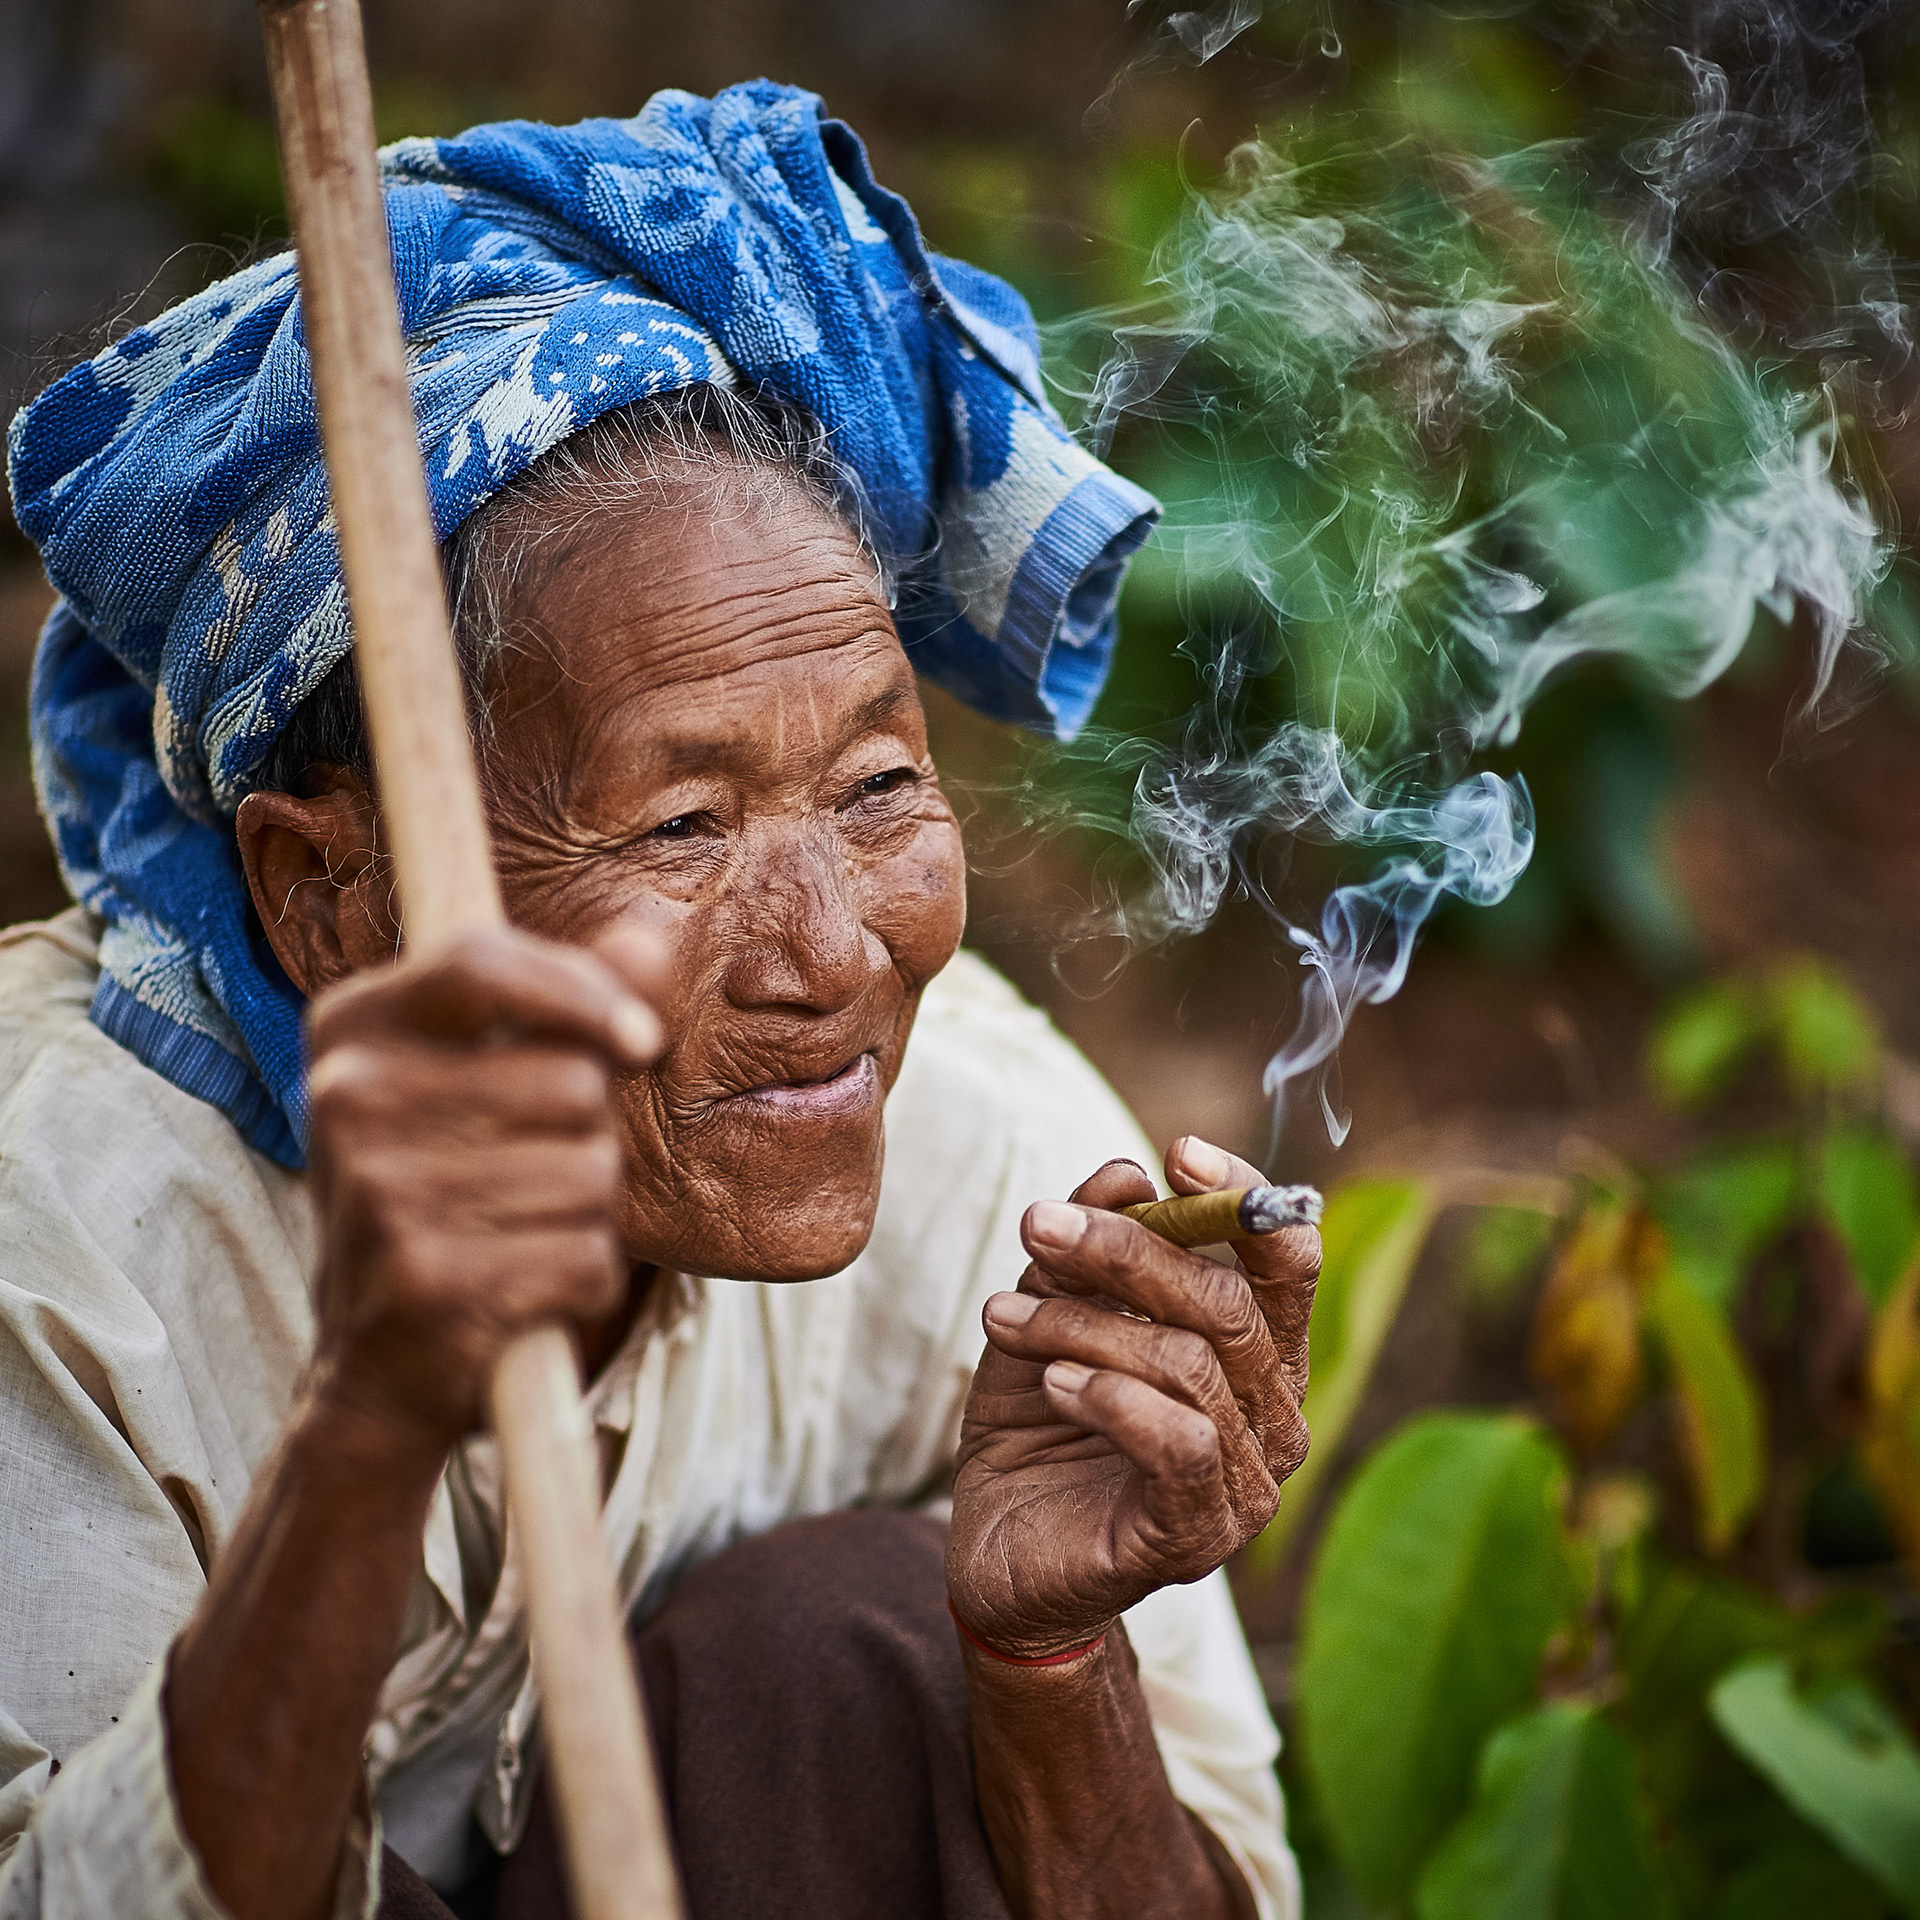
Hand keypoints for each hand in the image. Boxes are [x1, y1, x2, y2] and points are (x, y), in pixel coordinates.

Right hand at [303, 923, 663, 1456]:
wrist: (380, 1362)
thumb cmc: (454, 1192)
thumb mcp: (491, 1081)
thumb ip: (571, 1005)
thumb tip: (648, 940)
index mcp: (353, 1028)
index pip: (481, 962)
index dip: (584, 993)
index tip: (643, 1042)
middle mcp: (346, 1099)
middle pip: (569, 1080)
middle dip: (590, 1133)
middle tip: (530, 1174)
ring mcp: (376, 1192)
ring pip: (590, 1173)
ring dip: (590, 1214)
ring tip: (521, 1235)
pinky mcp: (422, 1282)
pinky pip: (585, 1257)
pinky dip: (584, 1283)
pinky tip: (524, 1295)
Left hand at [947, 1139, 1318, 1658]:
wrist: (1000, 1559)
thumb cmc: (1039, 1429)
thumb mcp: (1051, 1318)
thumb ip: (1090, 1252)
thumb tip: (1128, 1171)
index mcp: (1256, 1356)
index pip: (1286, 1261)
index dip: (1244, 1198)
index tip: (1178, 1151)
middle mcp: (1273, 1417)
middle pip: (1228, 1302)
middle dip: (1126, 1250)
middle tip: (1038, 1224)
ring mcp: (1246, 1483)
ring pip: (1188, 1365)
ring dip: (1082, 1325)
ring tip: (1001, 1317)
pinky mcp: (1198, 1535)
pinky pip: (1178, 1442)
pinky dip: (1109, 1396)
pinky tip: (1050, 1382)